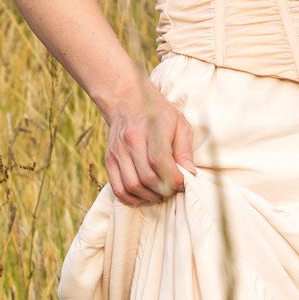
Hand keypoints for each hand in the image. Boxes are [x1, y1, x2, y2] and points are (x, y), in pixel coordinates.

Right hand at [104, 77, 197, 208]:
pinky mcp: (109, 159)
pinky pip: (117, 188)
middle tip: (173, 190)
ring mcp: (117, 151)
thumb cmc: (158, 113)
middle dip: (164, 190)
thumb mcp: (179, 124)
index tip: (182, 183)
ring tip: (160, 193)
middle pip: (147, 177)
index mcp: (151, 129)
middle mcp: (131, 141)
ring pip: (132, 186)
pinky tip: (143, 196)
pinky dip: (131, 198)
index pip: (160, 161)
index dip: (173, 178)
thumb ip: (185, 150)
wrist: (127, 101)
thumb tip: (189, 175)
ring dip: (149, 196)